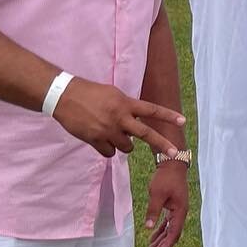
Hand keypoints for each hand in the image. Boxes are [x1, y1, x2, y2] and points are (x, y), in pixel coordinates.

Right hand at [52, 78, 184, 158]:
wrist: (64, 97)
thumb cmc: (90, 93)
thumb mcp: (113, 94)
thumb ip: (127, 107)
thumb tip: (136, 121)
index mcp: (125, 103)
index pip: (151, 110)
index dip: (167, 115)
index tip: (182, 120)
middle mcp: (119, 117)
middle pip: (145, 134)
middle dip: (162, 144)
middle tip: (175, 152)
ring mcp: (107, 130)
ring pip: (126, 148)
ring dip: (124, 144)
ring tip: (112, 133)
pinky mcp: (95, 140)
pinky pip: (109, 153)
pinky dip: (108, 149)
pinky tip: (100, 138)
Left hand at [142, 160, 188, 246]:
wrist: (172, 163)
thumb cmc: (165, 177)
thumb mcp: (157, 193)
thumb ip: (154, 210)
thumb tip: (149, 227)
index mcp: (180, 211)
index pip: (174, 233)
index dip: (165, 246)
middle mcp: (181, 212)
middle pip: (172, 234)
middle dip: (162, 246)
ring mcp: (177, 209)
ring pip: (170, 229)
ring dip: (161, 240)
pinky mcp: (173, 206)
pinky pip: (167, 222)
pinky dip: (161, 230)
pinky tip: (153, 236)